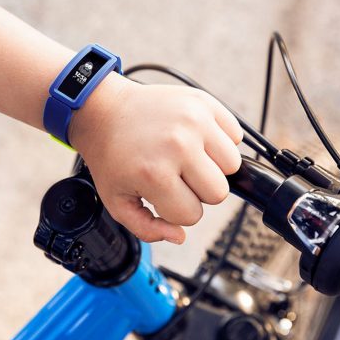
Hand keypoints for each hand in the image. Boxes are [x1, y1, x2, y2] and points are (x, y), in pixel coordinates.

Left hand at [69, 73, 242, 243]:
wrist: (105, 110)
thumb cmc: (110, 155)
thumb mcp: (116, 200)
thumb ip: (146, 228)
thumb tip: (180, 236)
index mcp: (155, 174)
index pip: (192, 215)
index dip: (175, 209)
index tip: (159, 192)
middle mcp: (179, 146)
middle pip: (218, 193)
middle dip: (197, 191)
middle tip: (174, 175)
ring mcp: (194, 121)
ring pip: (232, 165)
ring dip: (212, 166)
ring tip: (185, 157)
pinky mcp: (204, 102)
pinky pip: (235, 135)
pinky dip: (220, 141)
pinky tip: (194, 138)